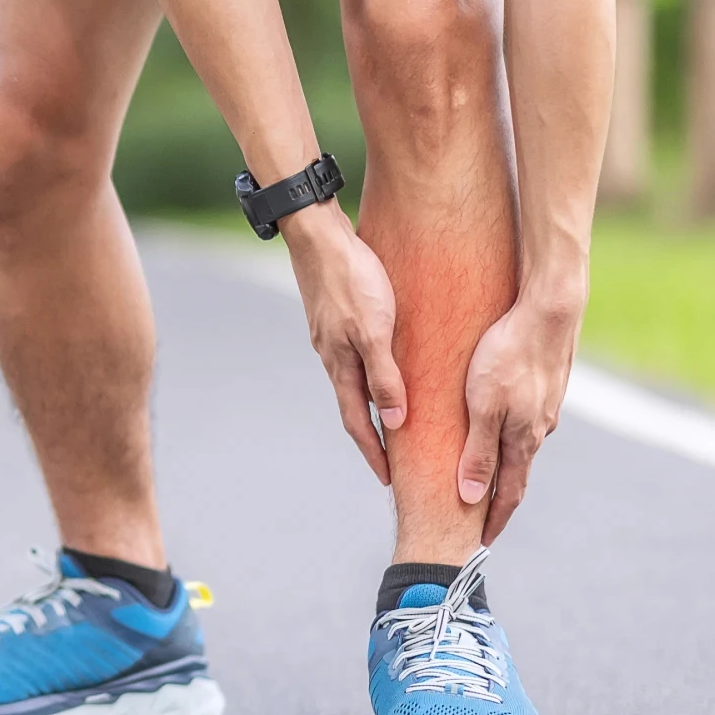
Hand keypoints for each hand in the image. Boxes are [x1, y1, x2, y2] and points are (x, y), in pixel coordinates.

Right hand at [281, 201, 406, 484]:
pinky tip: (384, 362)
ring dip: (371, 400)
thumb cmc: (351, 280)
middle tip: (394, 457)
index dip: (373, 452)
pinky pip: (355, 354)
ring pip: (354, 378)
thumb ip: (384, 376)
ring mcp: (331, 335)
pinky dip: (370, 370)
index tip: (388, 478)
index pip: (356, 421)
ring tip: (394, 414)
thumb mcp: (374, 331)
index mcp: (339, 364)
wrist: (319, 236)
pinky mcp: (336, 315)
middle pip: (353, 404)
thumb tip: (393, 422)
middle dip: (373, 433)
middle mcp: (332, 354)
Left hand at [458, 289, 583, 543]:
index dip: (494, 520)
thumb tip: (473, 499)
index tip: (480, 543)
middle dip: (498, 496)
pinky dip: (508, 430)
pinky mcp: (545, 384)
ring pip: (520, 442)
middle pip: (515, 471)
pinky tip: (499, 422)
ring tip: (485, 471)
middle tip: (479, 516)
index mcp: (523, 439)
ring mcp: (544, 406)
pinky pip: (523, 417)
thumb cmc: (508, 354)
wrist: (549, 310)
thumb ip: (478, 451)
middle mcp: (538, 428)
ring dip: (503, 461)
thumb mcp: (484, 406)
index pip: (509, 494)